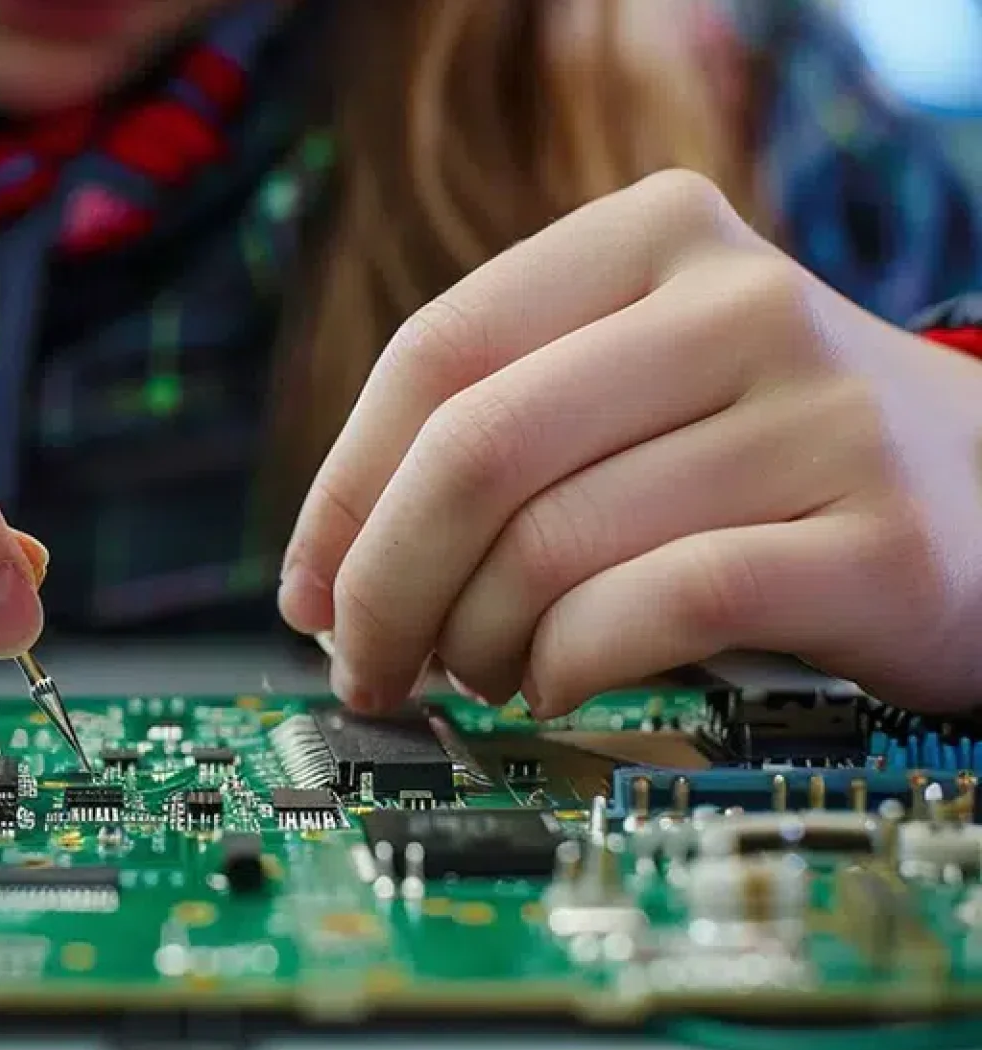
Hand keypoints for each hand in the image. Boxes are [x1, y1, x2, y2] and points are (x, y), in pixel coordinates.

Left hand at [279, 170, 981, 715]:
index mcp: (653, 235)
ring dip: (473, 641)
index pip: (435, 352)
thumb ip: (493, 434)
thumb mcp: (634, 384)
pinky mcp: (874, 543)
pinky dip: (568, 666)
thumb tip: (324, 579)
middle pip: (474, 452)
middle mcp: (738, 302)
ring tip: (480, 670)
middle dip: (384, 585)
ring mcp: (817, 417)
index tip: (309, 588)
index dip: (343, 488)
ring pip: (552, 544)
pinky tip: (555, 682)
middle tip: (366, 664)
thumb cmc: (764, 453)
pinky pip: (654, 610)